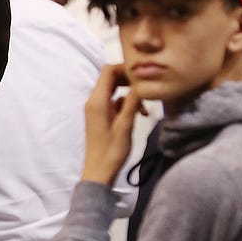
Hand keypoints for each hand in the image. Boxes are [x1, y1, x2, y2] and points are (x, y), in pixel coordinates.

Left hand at [81, 64, 142, 185]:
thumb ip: (132, 103)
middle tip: (147, 89)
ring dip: (131, 94)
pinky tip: (140, 115)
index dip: (125, 68)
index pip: (108, 71)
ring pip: (115, 90)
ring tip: (145, 108)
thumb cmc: (111, 151)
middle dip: (130, 81)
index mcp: (97, 101)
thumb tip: (141, 84)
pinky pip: (115, 102)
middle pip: (111, 78)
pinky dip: (127, 104)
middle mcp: (94, 101)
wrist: (99, 171)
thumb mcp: (125, 126)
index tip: (142, 75)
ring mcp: (97, 108)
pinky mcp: (102, 116)